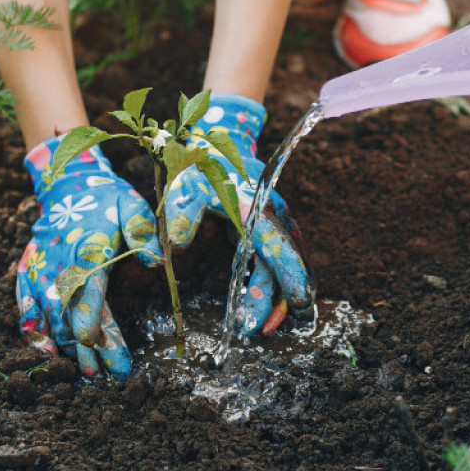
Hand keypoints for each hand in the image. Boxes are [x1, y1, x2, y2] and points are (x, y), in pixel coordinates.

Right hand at [16, 136, 161, 378]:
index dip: (90, 318)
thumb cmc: (106, 200)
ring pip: (49, 315)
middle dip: (85, 347)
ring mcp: (40, 270)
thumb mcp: (132, 204)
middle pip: (70, 311)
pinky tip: (45, 351)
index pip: (88, 288)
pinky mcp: (28, 274)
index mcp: (87, 248)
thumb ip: (143, 230)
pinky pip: (25, 306)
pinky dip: (33, 330)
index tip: (95, 344)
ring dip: (65, 345)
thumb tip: (155, 259)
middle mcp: (59, 264)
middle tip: (103, 377)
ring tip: (85, 374)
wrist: (65, 185)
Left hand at [165, 93, 314, 334]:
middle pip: (287, 263)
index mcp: (256, 207)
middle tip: (264, 331)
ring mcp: (274, 222)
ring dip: (276, 296)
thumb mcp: (184, 186)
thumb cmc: (199, 164)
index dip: (287, 277)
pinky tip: (260, 305)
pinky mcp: (267, 228)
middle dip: (280, 299)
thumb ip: (180, 214)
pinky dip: (271, 284)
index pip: (279, 247)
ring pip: (285, 265)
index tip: (293, 303)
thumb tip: (176, 245)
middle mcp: (273, 216)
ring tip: (263, 327)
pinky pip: (276, 260)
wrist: (217, 139)